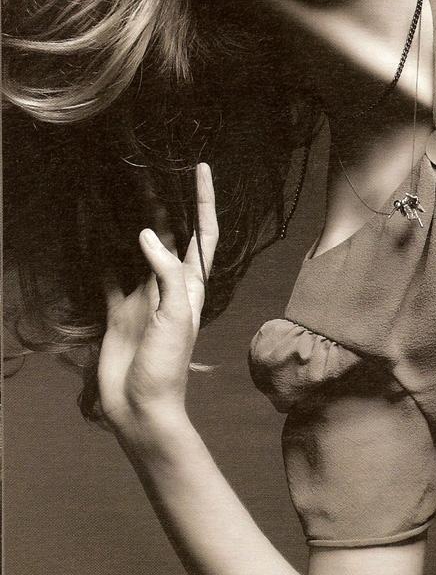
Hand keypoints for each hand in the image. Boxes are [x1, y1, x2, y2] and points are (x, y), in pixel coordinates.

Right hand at [98, 163, 218, 439]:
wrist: (142, 407)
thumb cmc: (167, 366)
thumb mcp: (175, 317)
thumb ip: (165, 274)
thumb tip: (148, 233)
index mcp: (191, 286)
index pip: (203, 234)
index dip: (204, 202)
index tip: (202, 168)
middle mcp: (169, 286)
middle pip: (169, 235)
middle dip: (164, 204)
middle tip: (148, 171)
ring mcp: (143, 298)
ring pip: (137, 251)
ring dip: (131, 223)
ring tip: (121, 193)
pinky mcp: (119, 311)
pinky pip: (109, 276)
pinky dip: (101, 255)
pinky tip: (92, 236)